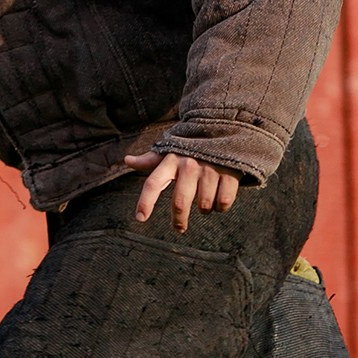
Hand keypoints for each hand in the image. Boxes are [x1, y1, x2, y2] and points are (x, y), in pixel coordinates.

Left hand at [121, 149, 240, 231]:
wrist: (225, 129)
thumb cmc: (192, 146)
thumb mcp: (171, 150)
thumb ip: (150, 159)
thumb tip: (127, 160)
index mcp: (171, 160)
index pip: (153, 183)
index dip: (145, 201)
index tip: (140, 218)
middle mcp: (189, 166)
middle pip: (179, 203)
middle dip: (179, 220)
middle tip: (179, 228)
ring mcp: (210, 170)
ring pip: (204, 206)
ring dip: (204, 210)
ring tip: (205, 200)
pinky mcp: (229, 174)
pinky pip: (223, 202)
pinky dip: (221, 206)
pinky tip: (220, 197)